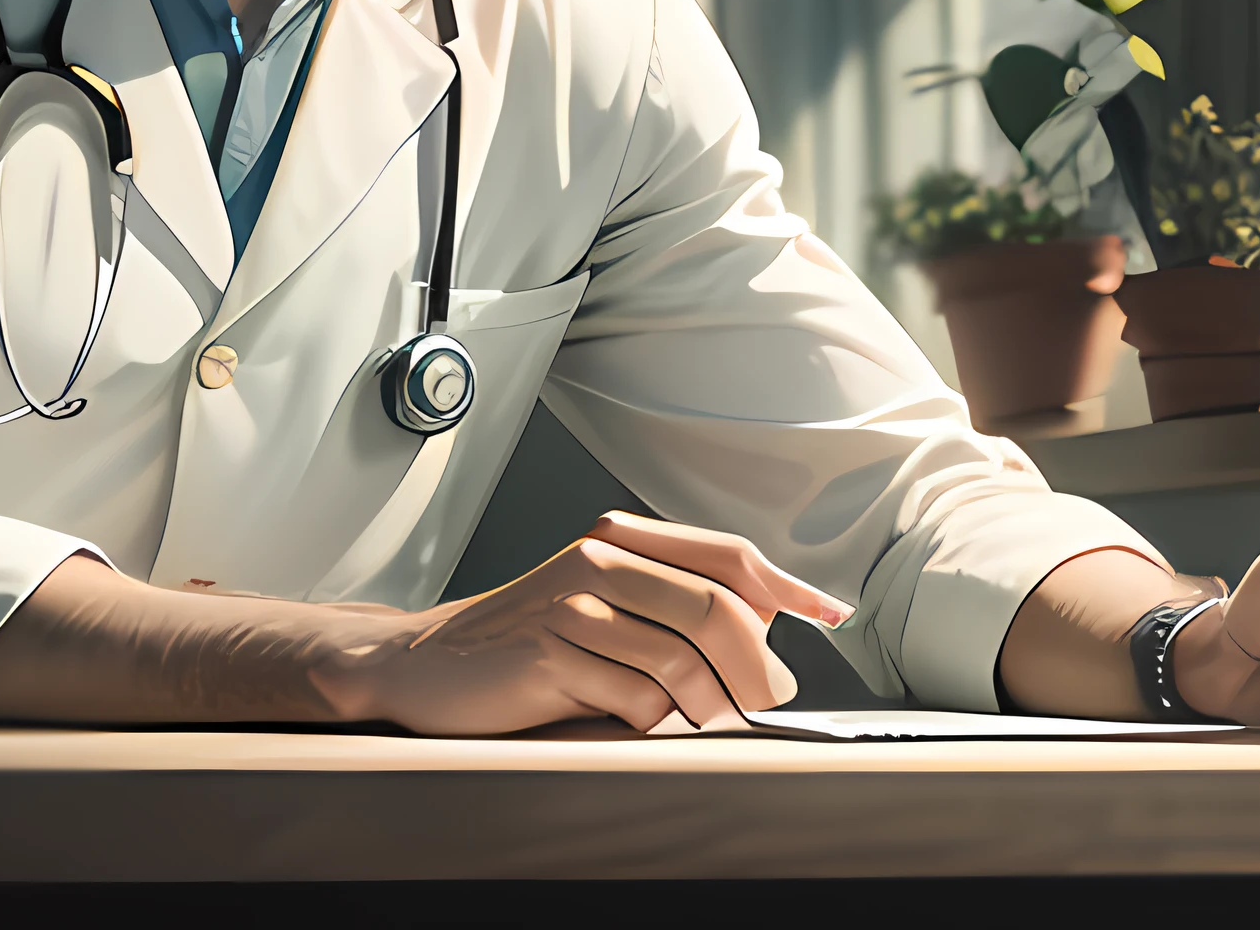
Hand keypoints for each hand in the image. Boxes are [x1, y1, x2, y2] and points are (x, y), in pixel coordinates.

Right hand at [315, 512, 853, 735]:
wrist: (429, 664)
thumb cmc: (528, 644)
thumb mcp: (607, 608)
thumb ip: (676, 607)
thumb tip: (769, 633)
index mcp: (623, 539)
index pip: (729, 555)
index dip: (788, 587)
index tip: (831, 614)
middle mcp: (601, 558)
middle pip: (719, 611)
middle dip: (757, 667)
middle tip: (769, 700)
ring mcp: (574, 603)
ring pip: (685, 661)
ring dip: (705, 705)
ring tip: (696, 718)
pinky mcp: (551, 652)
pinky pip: (637, 697)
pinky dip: (650, 720)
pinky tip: (626, 718)